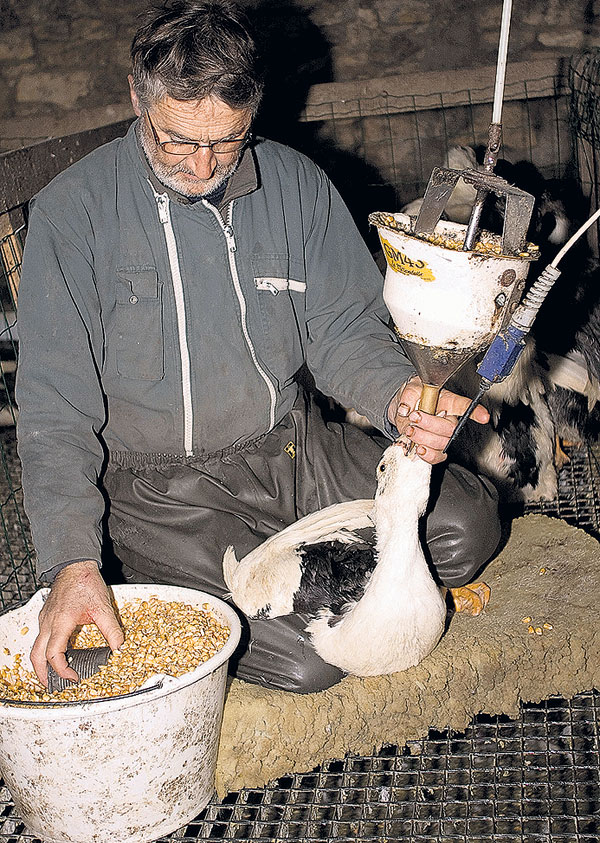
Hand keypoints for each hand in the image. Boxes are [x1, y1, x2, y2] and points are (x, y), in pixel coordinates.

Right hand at [30, 560, 124, 686]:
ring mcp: (45, 619)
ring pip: (36, 647)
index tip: (73, 677)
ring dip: (42, 663)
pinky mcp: (46, 616)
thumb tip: (119, 648)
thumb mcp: (103, 608)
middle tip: (52, 686)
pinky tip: (56, 653)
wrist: (75, 566)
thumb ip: (112, 630)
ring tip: (52, 674)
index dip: (61, 670)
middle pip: (36, 656)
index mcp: (61, 622)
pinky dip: (44, 650)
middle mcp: (49, 622)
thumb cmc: (86, 582)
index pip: (53, 654)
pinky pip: (41, 638)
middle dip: (42, 674)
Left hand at [388, 376, 489, 463]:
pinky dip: (427, 454)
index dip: (476, 412)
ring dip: (423, 438)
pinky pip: (437, 456)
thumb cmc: (414, 397)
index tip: (484, 417)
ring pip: (442, 443)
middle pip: (450, 428)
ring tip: (410, 429)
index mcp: (447, 401)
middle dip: (430, 424)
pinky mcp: (434, 447)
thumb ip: (410, 394)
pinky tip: (419, 448)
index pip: (464, 406)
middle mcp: (448, 418)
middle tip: (414, 417)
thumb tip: (406, 408)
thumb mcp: (411, 387)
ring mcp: (442, 435)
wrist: (405, 410)